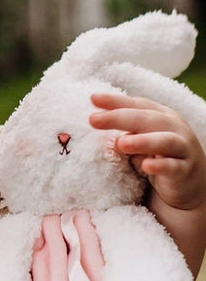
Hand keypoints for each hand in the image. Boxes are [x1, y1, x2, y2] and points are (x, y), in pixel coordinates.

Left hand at [89, 93, 205, 210]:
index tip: (93, 98)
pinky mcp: (185, 170)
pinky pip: (173, 167)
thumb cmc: (157, 155)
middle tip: (93, 120)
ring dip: (143, 141)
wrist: (188, 182)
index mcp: (160, 116)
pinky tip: (146, 166)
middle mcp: (174, 127)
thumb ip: (123, 133)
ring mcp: (183, 148)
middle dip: (119, 117)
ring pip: (165, 140)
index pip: (136, 105)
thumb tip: (95, 123)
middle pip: (146, 119)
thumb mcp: (139, 141)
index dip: (115, 101)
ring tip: (120, 143)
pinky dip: (161, 166)